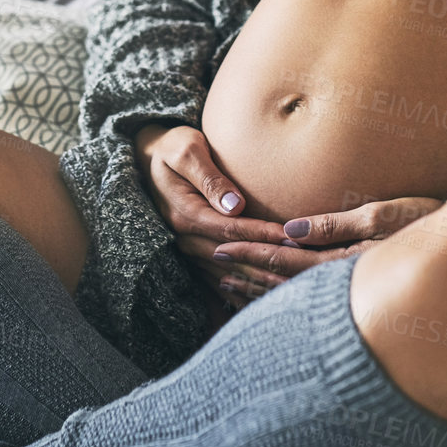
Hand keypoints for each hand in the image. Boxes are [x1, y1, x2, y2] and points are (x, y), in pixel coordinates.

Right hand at [132, 123, 287, 310]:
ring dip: (255, 283)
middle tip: (299, 269)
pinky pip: (216, 279)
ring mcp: (187, 248)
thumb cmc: (173, 147)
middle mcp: (185, 237)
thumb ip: (209, 177)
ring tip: (287, 288)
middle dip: (265, 264)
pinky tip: (261, 299)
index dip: (262, 234)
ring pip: (225, 274)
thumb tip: (236, 205)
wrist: (147, 158)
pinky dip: (238, 291)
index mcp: (186, 212)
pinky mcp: (191, 252)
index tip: (291, 238)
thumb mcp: (187, 150)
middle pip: (231, 258)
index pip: (231, 229)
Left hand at [212, 196, 444, 304]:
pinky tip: (261, 296)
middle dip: (244, 274)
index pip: (285, 260)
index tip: (220, 248)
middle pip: (280, 284)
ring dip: (256, 290)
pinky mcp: (358, 297)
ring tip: (224, 284)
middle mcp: (342, 288)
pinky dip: (278, 299)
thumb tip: (289, 230)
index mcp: (343, 266)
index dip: (250, 253)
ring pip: (291, 298)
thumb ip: (335, 226)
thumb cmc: (430, 227)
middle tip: (209, 265)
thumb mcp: (384, 216)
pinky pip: (308, 303)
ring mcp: (350, 298)